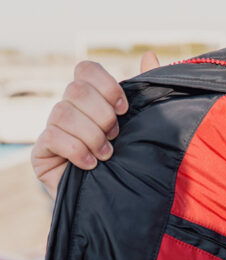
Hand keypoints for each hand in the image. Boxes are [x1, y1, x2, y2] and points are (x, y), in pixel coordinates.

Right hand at [32, 51, 160, 197]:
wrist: (114, 204)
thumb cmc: (129, 163)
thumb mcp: (142, 126)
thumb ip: (146, 92)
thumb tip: (150, 55)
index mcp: (90, 99)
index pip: (85, 69)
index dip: (105, 85)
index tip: (124, 108)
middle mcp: (68, 110)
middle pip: (75, 90)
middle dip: (102, 115)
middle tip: (116, 136)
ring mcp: (53, 130)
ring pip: (63, 112)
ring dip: (91, 135)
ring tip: (107, 155)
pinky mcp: (42, 152)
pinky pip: (53, 137)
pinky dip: (77, 151)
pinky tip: (92, 165)